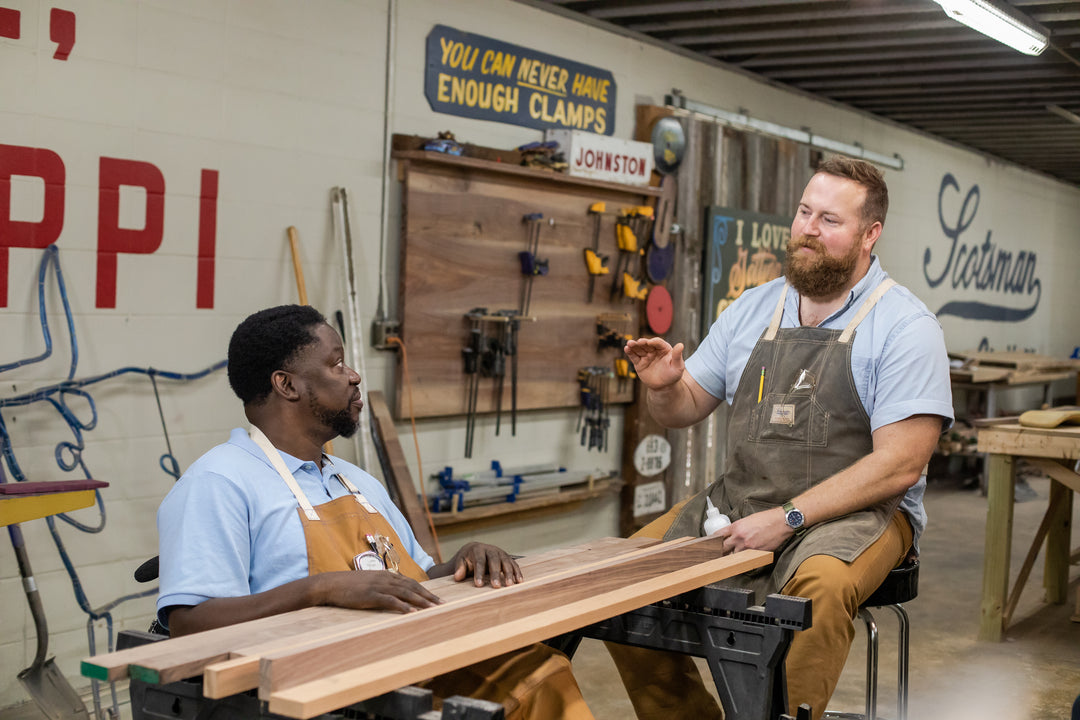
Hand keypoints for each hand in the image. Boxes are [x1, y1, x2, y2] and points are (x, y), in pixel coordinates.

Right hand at [319, 570, 441, 612]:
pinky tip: (412, 613)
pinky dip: (403, 606)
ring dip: (421, 601)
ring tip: (433, 609)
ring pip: (405, 593)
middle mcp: (386, 578)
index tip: (436, 598)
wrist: (331, 584)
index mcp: (386, 575)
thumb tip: (392, 596)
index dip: (425, 590)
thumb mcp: (368, 584)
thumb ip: (381, 587)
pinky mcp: (371, 595)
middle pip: (413, 586)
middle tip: (442, 604)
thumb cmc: (348, 586)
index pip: (411, 582)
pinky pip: (390, 600)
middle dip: (428, 596)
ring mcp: (379, 586)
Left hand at [451, 542, 522, 587]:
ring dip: (509, 573)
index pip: (479, 561)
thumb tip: (457, 576)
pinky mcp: (507, 558)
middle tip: (496, 586)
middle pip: (494, 561)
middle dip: (495, 574)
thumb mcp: (461, 561)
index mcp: (478, 549)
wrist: (476, 550)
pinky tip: (519, 581)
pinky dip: (517, 572)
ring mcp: (500, 553)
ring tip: (509, 585)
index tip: (478, 585)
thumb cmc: (468, 559)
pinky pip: (514, 564)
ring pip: (506, 562)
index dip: (479, 573)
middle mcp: (491, 549)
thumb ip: (459, 568)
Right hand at [624, 337, 685, 390]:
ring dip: (634, 345)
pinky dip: (629, 352)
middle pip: (646, 345)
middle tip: (639, 342)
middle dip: (642, 343)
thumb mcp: (678, 366)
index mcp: (664, 349)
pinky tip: (626, 348)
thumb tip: (681, 345)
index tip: (650, 343)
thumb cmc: (673, 375)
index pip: (658, 343)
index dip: (654, 342)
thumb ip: (677, 356)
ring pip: (639, 349)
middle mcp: (654, 351)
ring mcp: (646, 356)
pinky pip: (634, 357)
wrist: (664, 387)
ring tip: (629, 343)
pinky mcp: (639, 363)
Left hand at [715, 508, 791, 554]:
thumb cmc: (766, 519)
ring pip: (734, 557)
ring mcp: (747, 547)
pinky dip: (745, 561)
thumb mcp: (747, 520)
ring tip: (730, 560)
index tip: (710, 545)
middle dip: (720, 552)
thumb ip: (738, 529)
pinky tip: (744, 561)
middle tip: (717, 555)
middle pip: (723, 548)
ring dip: (732, 558)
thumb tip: (732, 536)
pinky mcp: (756, 553)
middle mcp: (739, 537)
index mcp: (736, 527)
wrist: (780, 522)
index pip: (718, 535)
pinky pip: (746, 560)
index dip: (713, 541)